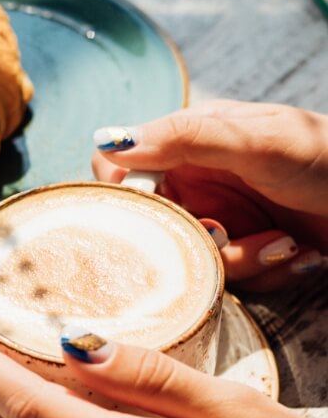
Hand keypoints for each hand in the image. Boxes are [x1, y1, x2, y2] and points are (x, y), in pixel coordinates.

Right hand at [92, 100, 327, 289]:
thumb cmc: (323, 155)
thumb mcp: (254, 140)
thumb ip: (184, 137)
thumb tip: (110, 141)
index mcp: (189, 143)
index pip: (122, 167)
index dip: (124, 195)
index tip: (147, 216)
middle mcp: (196, 183)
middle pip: (154, 226)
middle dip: (194, 241)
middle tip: (226, 236)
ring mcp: (220, 220)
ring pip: (192, 260)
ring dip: (244, 261)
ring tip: (285, 245)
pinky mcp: (244, 254)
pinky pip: (230, 280)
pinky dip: (268, 272)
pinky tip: (300, 255)